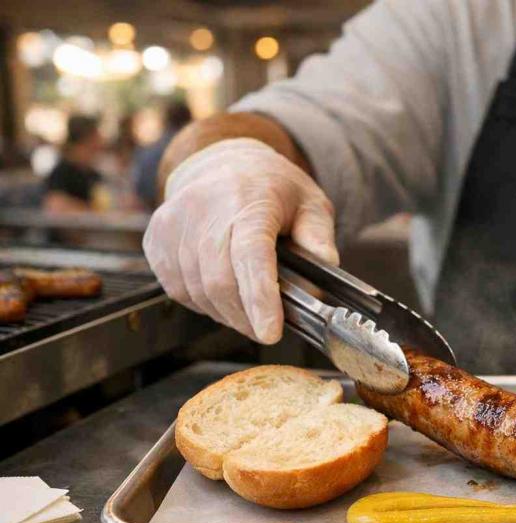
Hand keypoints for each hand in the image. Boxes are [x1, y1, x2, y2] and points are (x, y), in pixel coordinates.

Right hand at [143, 138, 338, 342]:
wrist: (221, 162)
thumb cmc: (270, 188)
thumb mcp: (310, 203)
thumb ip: (318, 235)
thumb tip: (325, 264)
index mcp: (248, 199)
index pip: (250, 254)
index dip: (259, 297)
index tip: (271, 332)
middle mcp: (204, 208)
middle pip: (219, 281)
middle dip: (246, 317)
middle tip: (266, 329)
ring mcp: (174, 223)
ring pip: (197, 290)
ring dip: (225, 313)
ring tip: (247, 311)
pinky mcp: (155, 238)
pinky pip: (178, 288)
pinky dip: (202, 302)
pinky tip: (221, 294)